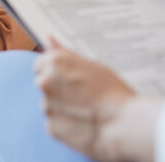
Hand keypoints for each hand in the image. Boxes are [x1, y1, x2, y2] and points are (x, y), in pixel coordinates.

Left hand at [34, 40, 155, 161]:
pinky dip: (65, 124)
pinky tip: (83, 124)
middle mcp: (45, 81)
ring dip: (62, 107)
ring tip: (86, 111)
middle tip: (81, 96)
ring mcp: (46, 105)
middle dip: (57, 90)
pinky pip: (55, 123)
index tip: (69, 79)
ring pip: (50, 105)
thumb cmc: (112, 92)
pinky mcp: (50, 127)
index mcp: (54, 62)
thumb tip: (48, 38)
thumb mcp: (91, 65)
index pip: (41, 64)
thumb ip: (65, 53)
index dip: (57, 72)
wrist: (123, 124)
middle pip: (44, 84)